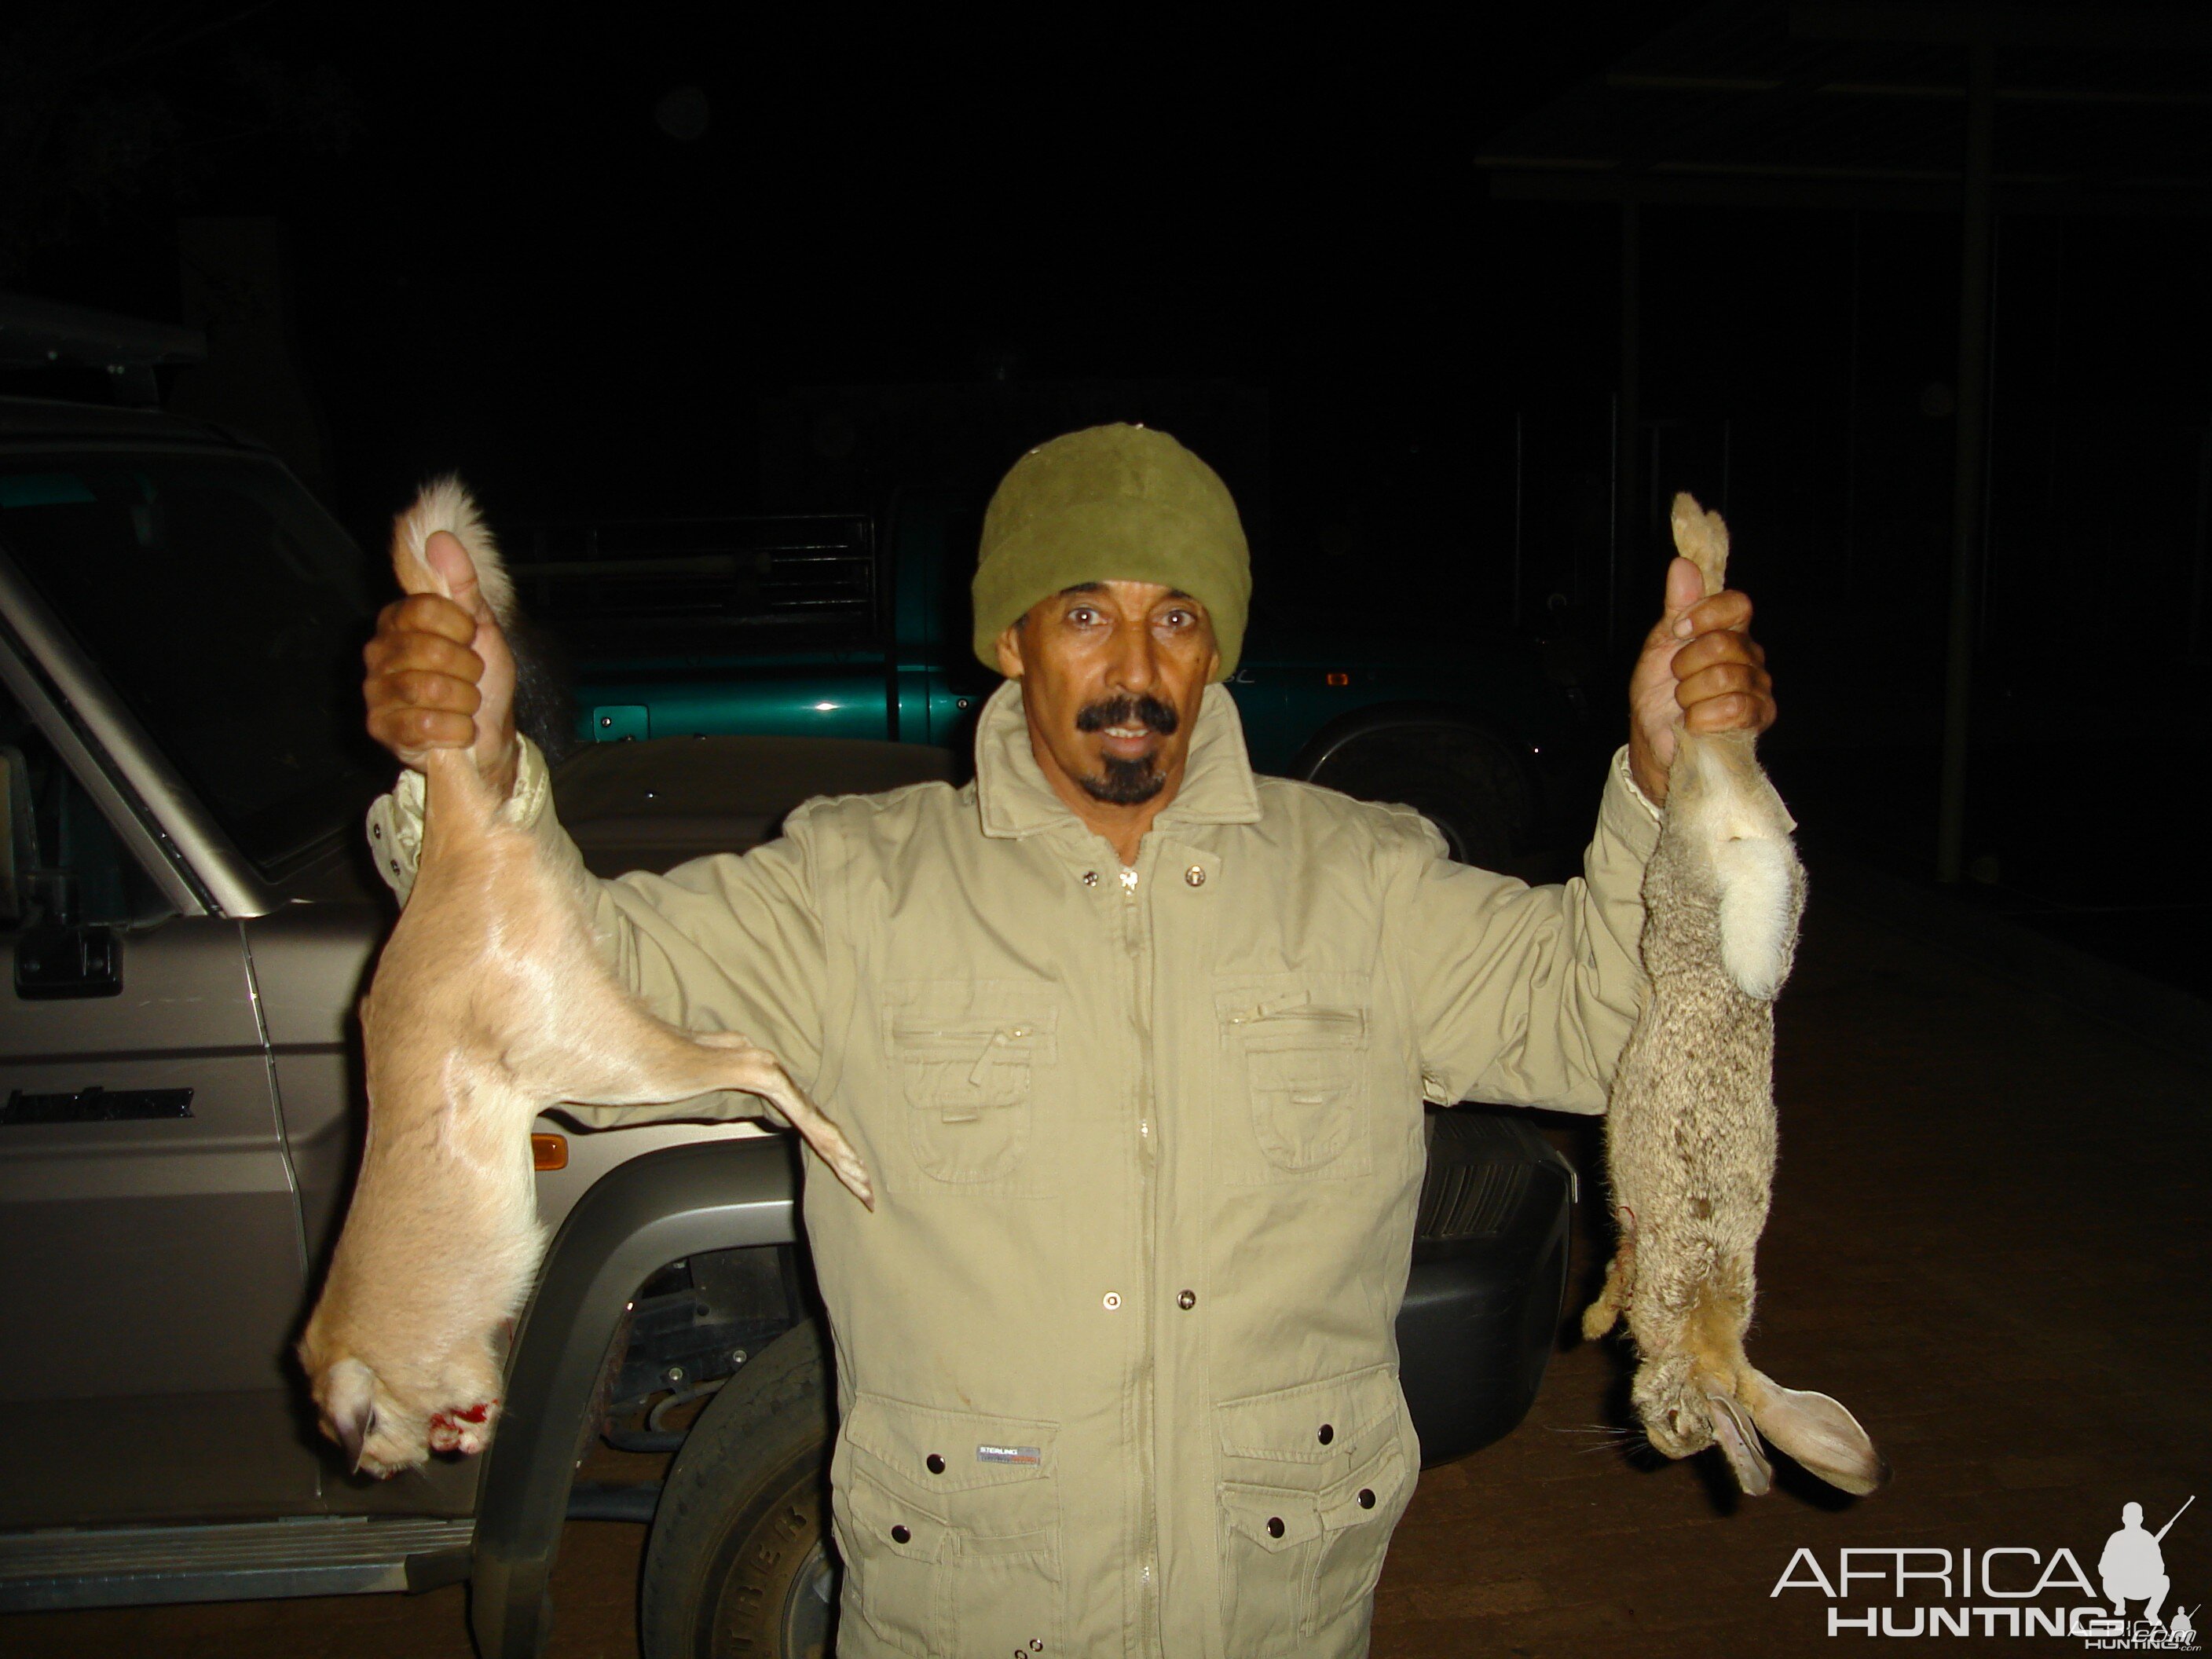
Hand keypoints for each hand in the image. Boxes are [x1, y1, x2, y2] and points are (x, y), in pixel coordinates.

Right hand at [362, 531, 518, 795]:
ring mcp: (375, 692)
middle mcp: (378, 652)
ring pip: (427, 688)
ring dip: (465, 700)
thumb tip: (440, 538)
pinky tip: (461, 729)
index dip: (458, 625)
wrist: (489, 734)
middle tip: (473, 677)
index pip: (422, 608)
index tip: (471, 637)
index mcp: (398, 621)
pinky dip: (457, 729)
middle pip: (428, 650)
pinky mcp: (381, 729)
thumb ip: (461, 584)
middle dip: (467, 668)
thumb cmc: (482, 679)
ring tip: (468, 703)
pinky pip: (424, 725)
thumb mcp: (481, 627)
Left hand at [1625, 556, 1774, 803]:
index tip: (1678, 631)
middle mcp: (1749, 654)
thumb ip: (1676, 606)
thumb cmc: (1659, 693)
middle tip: (1677, 680)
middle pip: (1724, 643)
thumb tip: (1683, 564)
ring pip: (1726, 677)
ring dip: (1691, 694)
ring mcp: (1758, 686)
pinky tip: (1693, 722)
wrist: (1654, 740)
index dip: (1705, 614)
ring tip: (1685, 703)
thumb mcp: (1660, 645)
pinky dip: (1703, 716)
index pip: (1737, 604)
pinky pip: (1737, 707)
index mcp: (1728, 630)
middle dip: (1686, 664)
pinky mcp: (1760, 717)